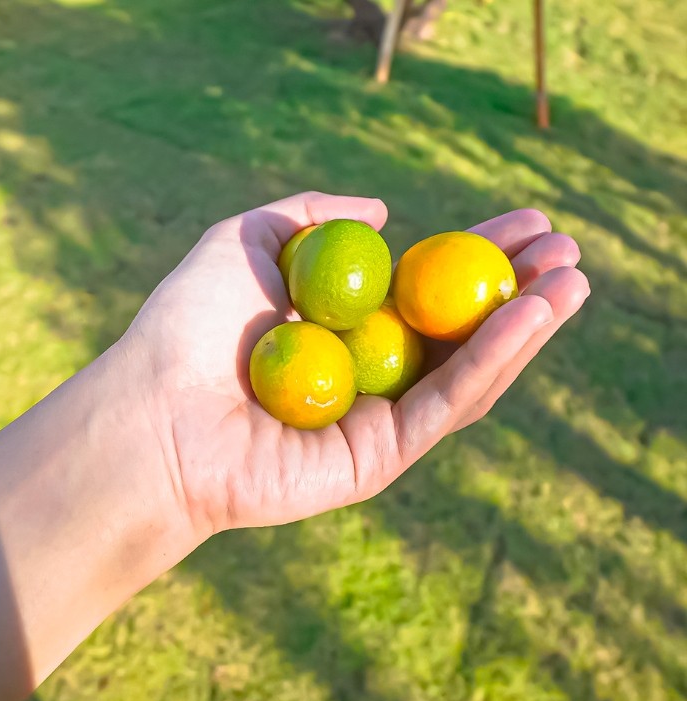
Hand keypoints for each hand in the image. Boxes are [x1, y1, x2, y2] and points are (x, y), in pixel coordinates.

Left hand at [126, 192, 589, 535]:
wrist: (154, 410)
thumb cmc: (186, 325)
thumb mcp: (245, 240)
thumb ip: (309, 216)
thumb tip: (383, 213)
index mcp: (338, 329)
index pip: (422, 288)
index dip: (474, 254)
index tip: (525, 220)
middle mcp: (364, 375)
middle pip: (456, 330)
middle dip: (516, 288)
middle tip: (567, 247)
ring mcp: (375, 420)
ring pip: (466, 371)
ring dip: (526, 324)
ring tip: (573, 278)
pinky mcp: (378, 458)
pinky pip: (446, 405)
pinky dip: (493, 360)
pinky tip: (530, 315)